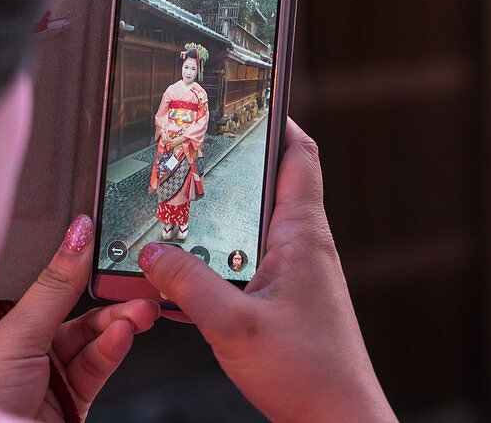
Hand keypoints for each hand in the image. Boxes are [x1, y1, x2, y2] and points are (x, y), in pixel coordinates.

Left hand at [0, 216, 159, 420]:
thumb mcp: (13, 337)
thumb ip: (53, 287)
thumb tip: (78, 238)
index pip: (30, 273)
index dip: (63, 258)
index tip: (96, 240)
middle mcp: (13, 339)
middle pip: (69, 302)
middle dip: (102, 293)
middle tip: (127, 277)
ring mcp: (43, 366)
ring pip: (90, 331)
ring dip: (118, 320)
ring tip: (138, 312)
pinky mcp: (69, 389)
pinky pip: (97, 359)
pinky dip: (114, 346)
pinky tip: (123, 334)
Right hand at [139, 119, 395, 422]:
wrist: (339, 417)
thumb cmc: (311, 372)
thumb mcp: (234, 324)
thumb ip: (188, 285)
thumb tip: (152, 253)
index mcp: (303, 234)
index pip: (300, 156)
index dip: (278, 121)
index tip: (248, 99)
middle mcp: (304, 246)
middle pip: (266, 189)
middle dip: (228, 173)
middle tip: (188, 160)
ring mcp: (296, 274)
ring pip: (249, 231)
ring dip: (215, 225)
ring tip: (171, 220)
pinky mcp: (285, 302)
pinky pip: (244, 269)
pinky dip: (214, 267)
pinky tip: (181, 282)